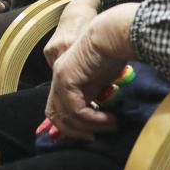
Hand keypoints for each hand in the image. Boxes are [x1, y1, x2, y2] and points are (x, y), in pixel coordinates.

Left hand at [45, 3, 139, 139]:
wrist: (112, 34)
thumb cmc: (113, 52)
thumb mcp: (101, 81)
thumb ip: (93, 96)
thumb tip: (99, 118)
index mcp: (66, 79)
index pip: (58, 110)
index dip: (70, 126)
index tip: (91, 133)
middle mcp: (58, 79)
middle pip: (56, 117)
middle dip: (76, 132)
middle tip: (96, 136)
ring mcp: (60, 78)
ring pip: (66, 117)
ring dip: (89, 127)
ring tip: (110, 125)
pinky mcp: (66, 79)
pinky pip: (76, 110)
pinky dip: (92, 120)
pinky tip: (108, 118)